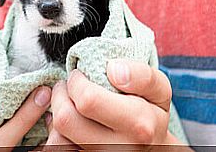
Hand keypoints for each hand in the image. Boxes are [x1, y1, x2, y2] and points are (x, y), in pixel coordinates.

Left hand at [49, 59, 186, 147]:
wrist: (153, 147)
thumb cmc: (151, 112)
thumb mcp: (158, 89)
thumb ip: (142, 75)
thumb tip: (114, 70)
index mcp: (138, 124)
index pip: (89, 100)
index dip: (76, 82)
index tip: (81, 75)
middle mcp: (119, 147)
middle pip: (66, 119)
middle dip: (61, 95)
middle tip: (69, 86)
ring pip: (58, 136)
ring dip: (56, 113)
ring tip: (68, 101)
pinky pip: (58, 146)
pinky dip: (56, 131)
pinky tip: (68, 120)